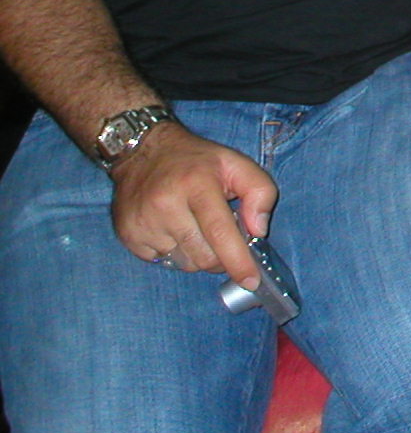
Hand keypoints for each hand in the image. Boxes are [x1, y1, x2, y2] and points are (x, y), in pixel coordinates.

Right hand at [109, 121, 277, 287]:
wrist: (142, 151)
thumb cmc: (197, 160)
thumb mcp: (237, 164)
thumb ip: (260, 192)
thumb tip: (258, 232)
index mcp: (196, 184)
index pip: (219, 232)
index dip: (237, 260)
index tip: (251, 281)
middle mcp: (165, 206)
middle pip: (203, 256)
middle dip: (223, 258)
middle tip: (226, 239)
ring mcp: (143, 223)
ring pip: (185, 264)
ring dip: (200, 255)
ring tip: (198, 227)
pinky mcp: (129, 236)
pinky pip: (163, 261)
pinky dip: (177, 253)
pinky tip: (176, 229)